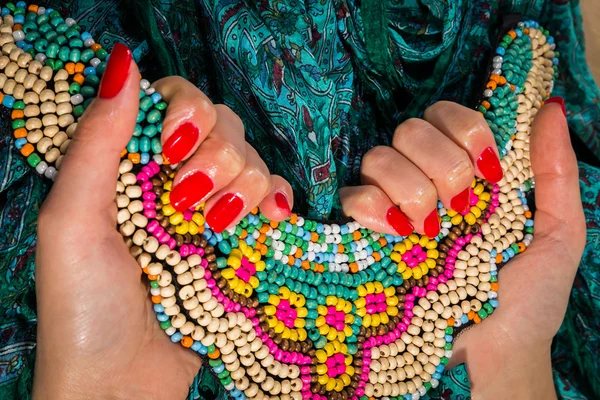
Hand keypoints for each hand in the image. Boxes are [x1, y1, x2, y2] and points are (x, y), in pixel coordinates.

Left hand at [33, 44, 290, 398]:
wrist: (121, 385)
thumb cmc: (84, 306)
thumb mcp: (72, 221)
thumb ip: (96, 143)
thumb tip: (124, 65)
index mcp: (130, 167)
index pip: (173, 101)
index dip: (185, 111)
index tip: (174, 146)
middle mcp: (173, 181)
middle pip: (223, 127)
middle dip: (215, 158)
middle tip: (188, 203)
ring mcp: (211, 211)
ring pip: (252, 162)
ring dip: (242, 186)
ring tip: (216, 226)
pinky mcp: (240, 243)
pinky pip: (275, 200)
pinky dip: (277, 201)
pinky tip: (269, 220)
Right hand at [342, 100, 584, 397]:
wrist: (494, 352)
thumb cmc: (528, 298)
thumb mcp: (558, 235)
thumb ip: (556, 172)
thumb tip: (551, 108)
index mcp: (468, 174)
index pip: (448, 115)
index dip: (463, 128)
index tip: (488, 168)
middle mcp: (426, 181)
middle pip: (410, 129)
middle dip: (440, 163)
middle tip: (461, 206)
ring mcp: (391, 206)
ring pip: (377, 157)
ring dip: (409, 187)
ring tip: (430, 229)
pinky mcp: (363, 234)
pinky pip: (352, 197)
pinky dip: (372, 208)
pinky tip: (395, 233)